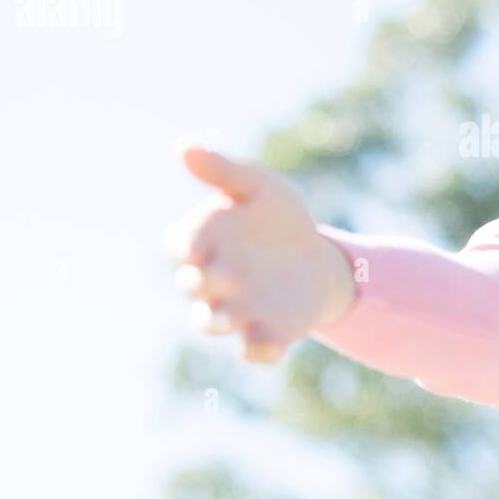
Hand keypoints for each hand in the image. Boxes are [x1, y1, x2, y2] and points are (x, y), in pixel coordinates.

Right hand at [165, 145, 355, 363]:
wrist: (318, 258)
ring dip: (217, 321)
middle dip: (201, 284)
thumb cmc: (278, 218)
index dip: (185, 246)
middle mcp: (211, 281)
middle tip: (220, 276)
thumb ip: (222, 170)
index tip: (196, 244)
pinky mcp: (267, 332)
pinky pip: (255, 349)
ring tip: (230, 318)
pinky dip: (259, 350)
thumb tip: (181, 148)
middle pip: (193, 287)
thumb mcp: (257, 186)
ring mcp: (236, 310)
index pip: (180, 245)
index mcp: (203, 242)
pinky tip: (273, 344)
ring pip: (211, 322)